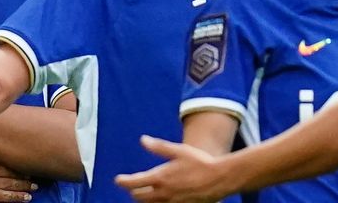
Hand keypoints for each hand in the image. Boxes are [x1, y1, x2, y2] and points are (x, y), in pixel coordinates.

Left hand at [115, 135, 231, 202]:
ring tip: (144, 193)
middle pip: (139, 197)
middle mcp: (163, 193)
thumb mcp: (178, 150)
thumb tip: (142, 140)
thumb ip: (158, 147)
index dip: (123, 181)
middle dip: (134, 191)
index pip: (134, 183)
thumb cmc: (200, 162)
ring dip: (145, 199)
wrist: (220, 178)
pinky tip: (161, 198)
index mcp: (160, 177)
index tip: (118, 179)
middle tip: (132, 186)